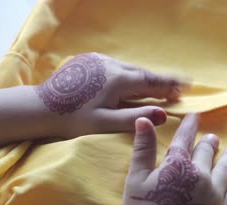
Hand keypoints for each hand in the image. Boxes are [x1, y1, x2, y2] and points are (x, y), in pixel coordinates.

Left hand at [33, 52, 186, 137]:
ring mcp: (98, 60)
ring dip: (141, 77)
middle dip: (158, 81)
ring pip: (128, 68)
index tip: (186, 85)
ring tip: (153, 87)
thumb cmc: (72, 119)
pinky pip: (114, 66)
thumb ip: (134, 118)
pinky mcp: (88, 61)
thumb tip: (162, 114)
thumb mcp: (104, 123)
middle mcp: (111, 65)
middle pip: (141, 73)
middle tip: (174, 89)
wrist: (40, 107)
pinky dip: (126, 73)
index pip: (151, 81)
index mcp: (118, 80)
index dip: (169, 84)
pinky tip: (127, 81)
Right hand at [122, 114, 226, 204]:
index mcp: (177, 164)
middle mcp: (199, 174)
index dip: (190, 126)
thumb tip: (144, 119)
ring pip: (226, 168)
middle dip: (210, 142)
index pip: (185, 139)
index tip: (195, 116)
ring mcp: (214, 193)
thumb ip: (142, 148)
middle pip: (207, 152)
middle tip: (213, 138)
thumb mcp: (135, 177)